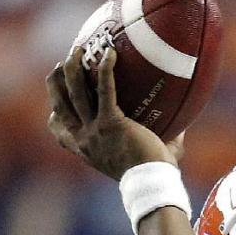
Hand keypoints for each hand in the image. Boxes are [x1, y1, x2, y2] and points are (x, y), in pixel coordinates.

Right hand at [46, 46, 182, 179]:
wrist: (154, 184)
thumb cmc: (154, 176)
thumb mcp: (142, 159)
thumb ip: (154, 142)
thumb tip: (180, 128)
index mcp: (86, 150)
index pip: (60, 131)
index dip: (55, 112)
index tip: (57, 100)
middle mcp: (85, 140)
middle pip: (60, 104)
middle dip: (57, 81)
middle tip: (64, 62)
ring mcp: (95, 130)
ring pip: (75, 92)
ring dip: (74, 68)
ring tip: (79, 50)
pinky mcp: (111, 122)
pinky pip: (103, 89)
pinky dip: (105, 69)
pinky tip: (110, 53)